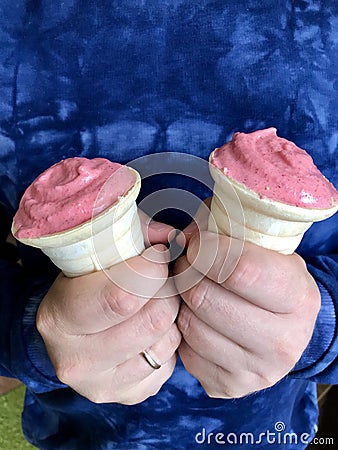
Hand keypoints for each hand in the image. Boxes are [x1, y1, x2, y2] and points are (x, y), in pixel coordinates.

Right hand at [37, 217, 180, 404]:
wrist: (71, 325)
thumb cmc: (87, 279)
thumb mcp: (101, 247)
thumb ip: (136, 233)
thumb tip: (174, 238)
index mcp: (59, 318)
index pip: (122, 297)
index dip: (151, 267)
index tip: (157, 253)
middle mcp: (75, 360)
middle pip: (153, 319)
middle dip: (166, 289)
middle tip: (160, 277)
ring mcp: (102, 385)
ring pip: (167, 340)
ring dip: (170, 314)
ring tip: (154, 300)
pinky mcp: (128, 395)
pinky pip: (170, 363)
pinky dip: (168, 339)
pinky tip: (151, 327)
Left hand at [174, 229, 320, 398]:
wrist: (282, 325)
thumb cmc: (266, 276)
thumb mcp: (260, 245)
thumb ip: (222, 231)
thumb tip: (179, 239)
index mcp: (297, 298)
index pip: (239, 270)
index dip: (207, 249)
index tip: (199, 242)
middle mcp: (283, 342)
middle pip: (204, 298)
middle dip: (187, 272)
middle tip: (188, 263)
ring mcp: (257, 372)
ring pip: (189, 325)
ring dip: (181, 300)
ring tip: (192, 288)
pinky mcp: (228, 386)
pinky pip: (184, 352)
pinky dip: (182, 329)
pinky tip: (197, 316)